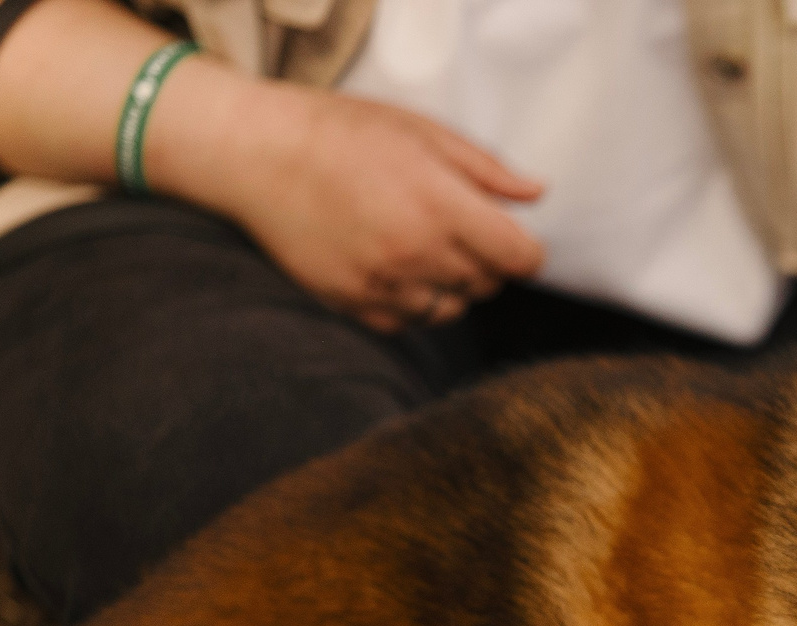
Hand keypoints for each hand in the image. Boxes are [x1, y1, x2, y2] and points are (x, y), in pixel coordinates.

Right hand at [163, 78, 546, 332]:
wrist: (260, 155)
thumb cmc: (342, 134)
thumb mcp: (422, 132)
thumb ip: (485, 169)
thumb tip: (536, 194)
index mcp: (442, 207)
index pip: (521, 259)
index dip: (525, 250)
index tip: (511, 237)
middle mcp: (417, 253)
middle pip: (488, 285)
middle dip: (484, 260)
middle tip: (453, 227)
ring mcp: (384, 285)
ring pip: (451, 309)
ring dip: (449, 284)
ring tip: (419, 245)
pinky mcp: (354, 304)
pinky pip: (408, 323)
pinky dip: (411, 302)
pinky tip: (392, 265)